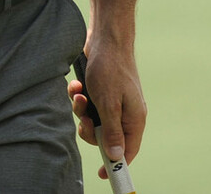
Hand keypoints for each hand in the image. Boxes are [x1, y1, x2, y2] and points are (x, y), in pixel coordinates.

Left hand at [68, 41, 145, 180]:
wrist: (106, 36)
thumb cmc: (111, 68)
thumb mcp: (109, 103)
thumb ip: (112, 132)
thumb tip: (115, 157)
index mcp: (134, 119)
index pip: (127, 151)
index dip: (115, 164)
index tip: (101, 174)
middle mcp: (125, 112)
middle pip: (105, 137)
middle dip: (89, 130)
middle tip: (83, 120)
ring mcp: (113, 100)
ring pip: (93, 119)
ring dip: (81, 109)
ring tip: (79, 94)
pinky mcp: (101, 90)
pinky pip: (87, 103)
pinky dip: (79, 96)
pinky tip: (76, 85)